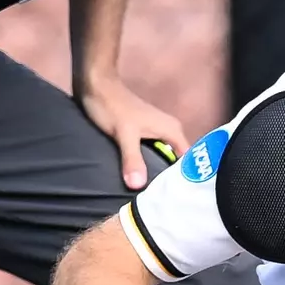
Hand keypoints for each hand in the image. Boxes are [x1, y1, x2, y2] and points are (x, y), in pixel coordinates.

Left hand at [76, 75, 191, 190]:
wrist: (95, 84)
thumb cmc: (111, 106)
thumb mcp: (123, 135)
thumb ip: (132, 159)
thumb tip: (138, 186)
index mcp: (172, 130)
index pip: (189, 160)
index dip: (185, 177)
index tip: (178, 197)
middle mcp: (170, 131)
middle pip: (178, 161)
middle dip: (172, 178)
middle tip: (166, 200)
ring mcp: (157, 132)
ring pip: (165, 157)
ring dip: (159, 171)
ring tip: (156, 192)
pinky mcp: (145, 133)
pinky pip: (154, 153)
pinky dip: (150, 164)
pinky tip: (143, 176)